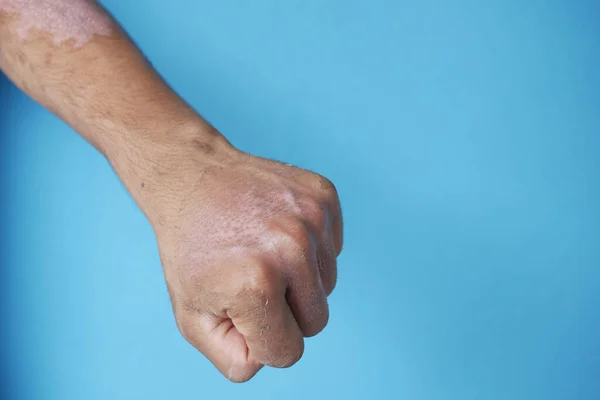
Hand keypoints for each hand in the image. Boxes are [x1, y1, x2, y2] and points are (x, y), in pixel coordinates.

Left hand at [143, 137, 342, 381]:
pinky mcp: (324, 197)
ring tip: (263, 250)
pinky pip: (334, 250)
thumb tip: (271, 357)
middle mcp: (292, 249)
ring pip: (328, 285)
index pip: (289, 352)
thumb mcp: (192, 317)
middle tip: (253, 278)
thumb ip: (234, 359)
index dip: (264, 338)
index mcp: (256, 285)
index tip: (241, 308)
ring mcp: (311, 218)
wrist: (192, 178)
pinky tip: (278, 230)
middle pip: (316, 321)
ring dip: (300, 278)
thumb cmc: (191, 251)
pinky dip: (312, 249)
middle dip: (286, 311)